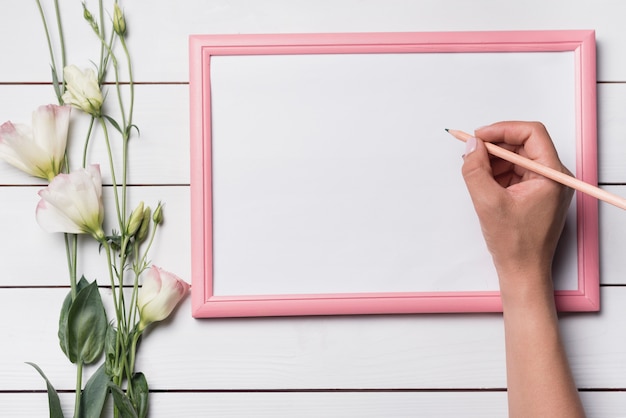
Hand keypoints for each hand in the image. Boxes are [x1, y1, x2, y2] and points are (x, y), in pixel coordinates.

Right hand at [461, 121, 573, 287]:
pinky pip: (516, 173)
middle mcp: (553, 177)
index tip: (480, 136)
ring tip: (476, 173)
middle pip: (524, 144)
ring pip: (518, 158)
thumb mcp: (487, 202)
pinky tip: (484, 184)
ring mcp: (545, 186)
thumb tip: (471, 145)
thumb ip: (475, 169)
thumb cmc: (515, 245)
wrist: (522, 272)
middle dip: (495, 146)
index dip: (503, 130)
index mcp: (551, 175)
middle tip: (472, 152)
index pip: (531, 134)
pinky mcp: (535, 194)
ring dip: (494, 161)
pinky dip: (498, 174)